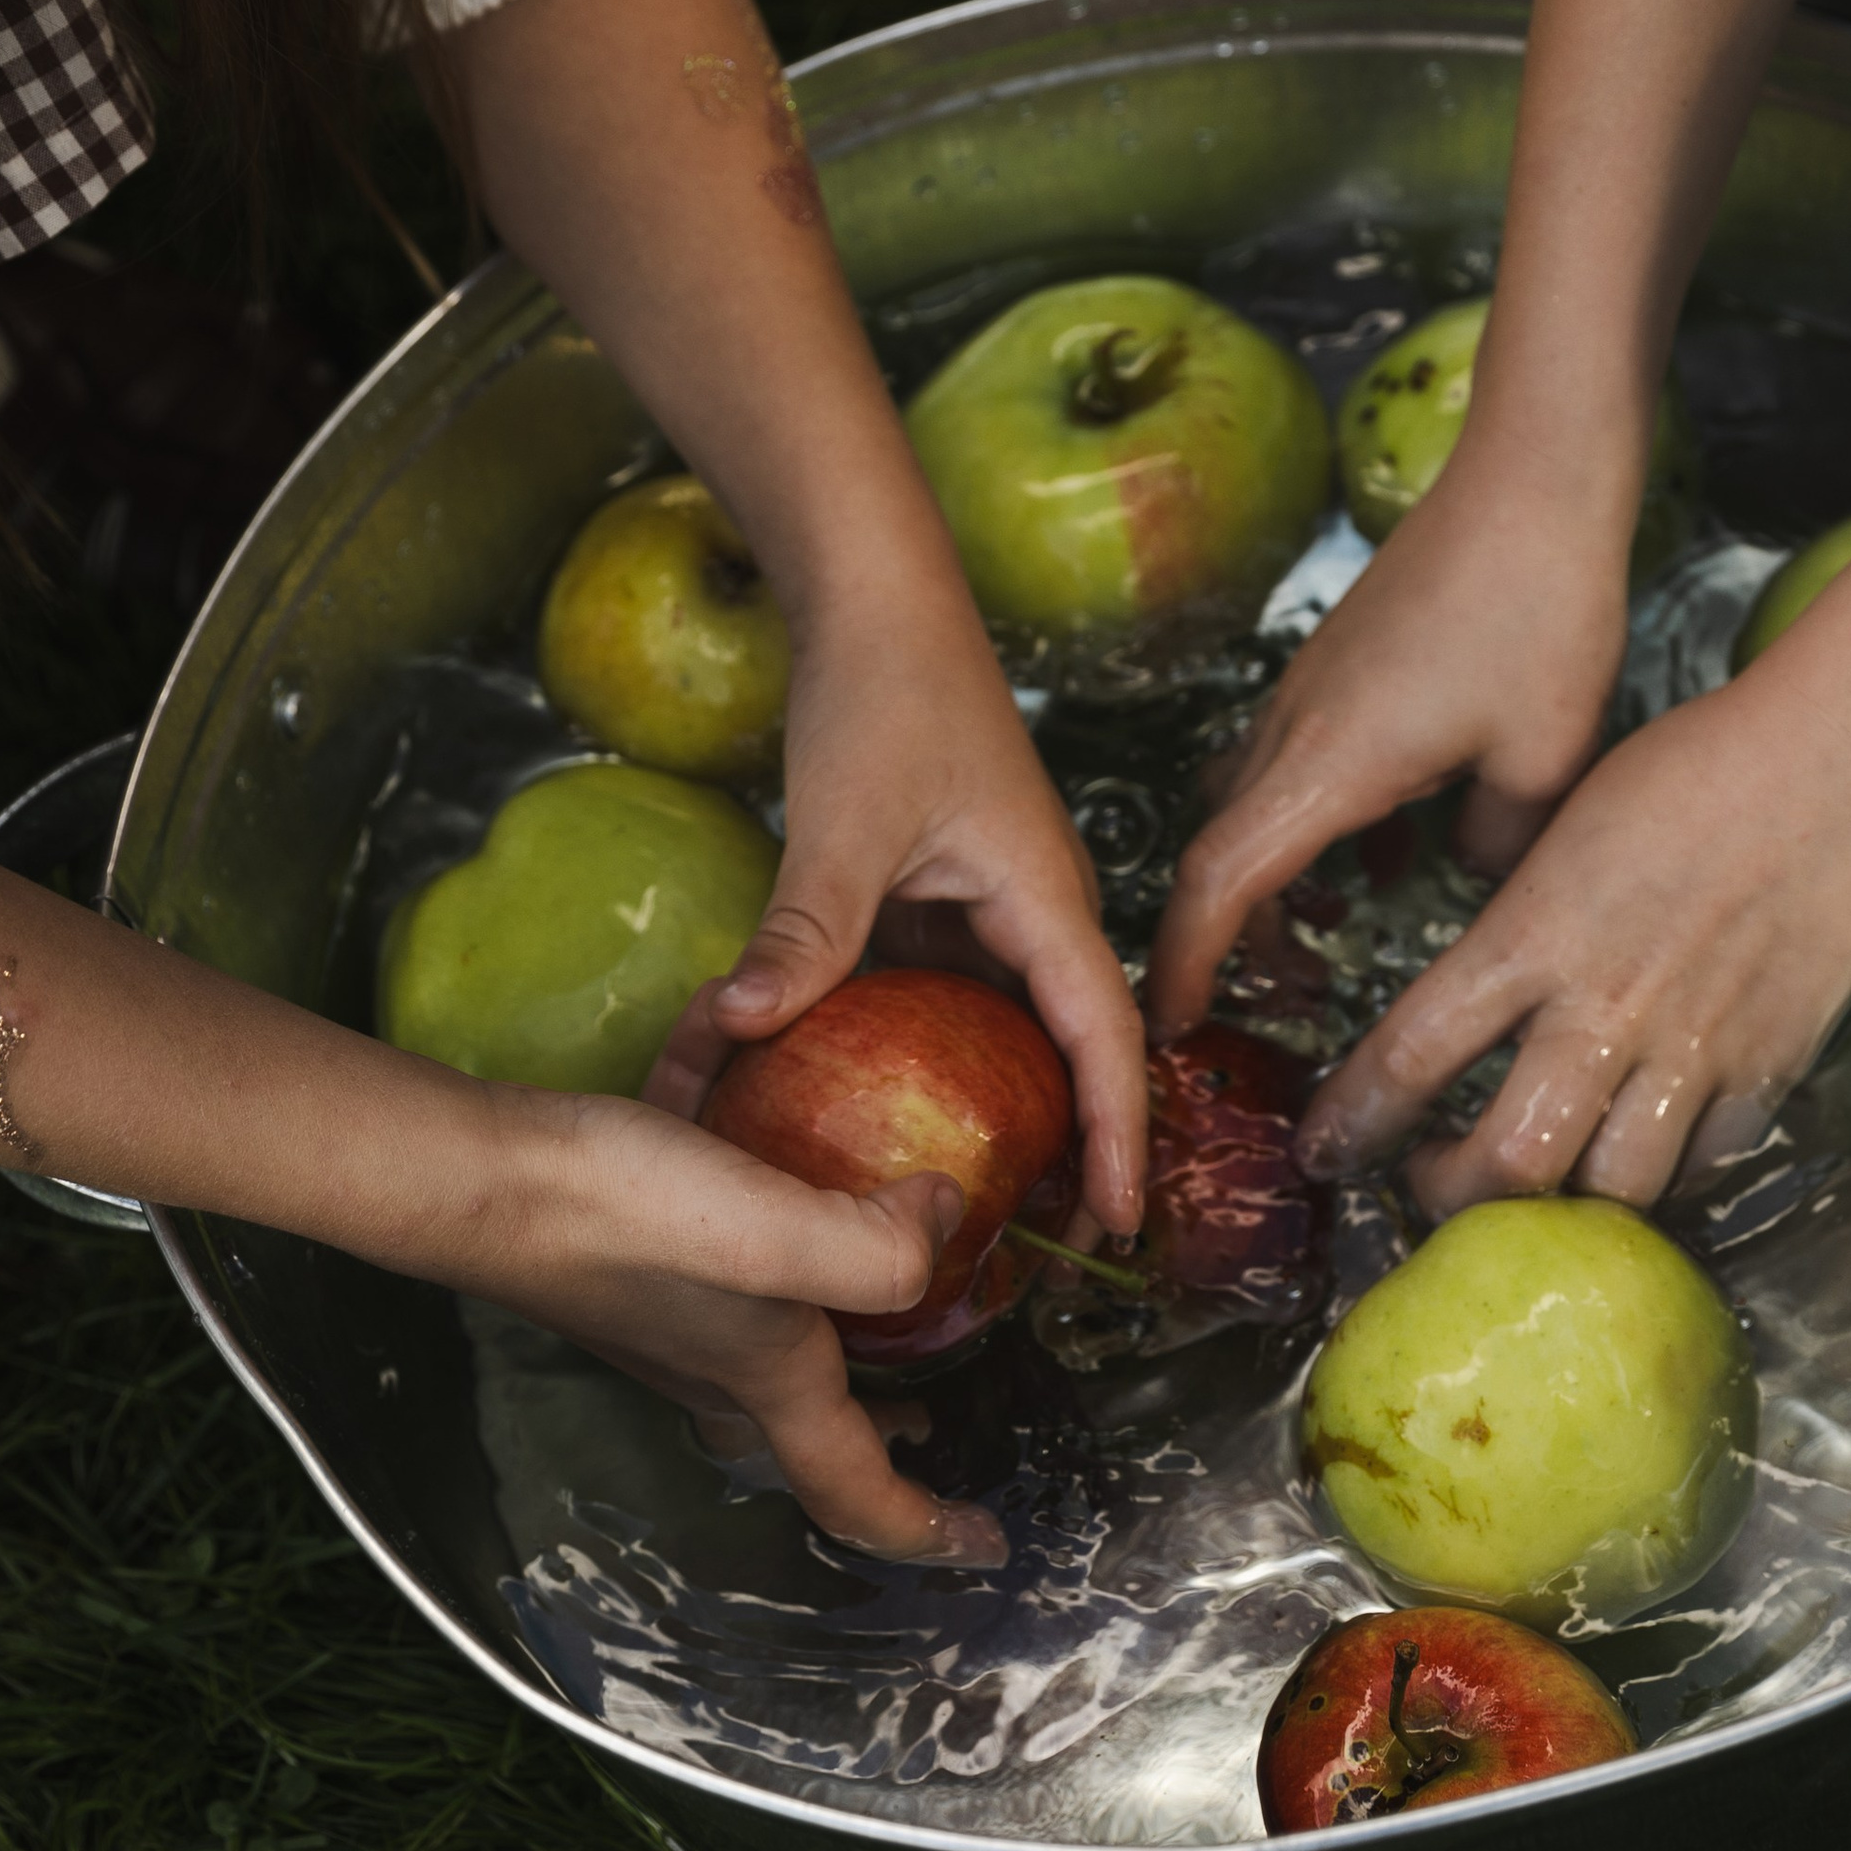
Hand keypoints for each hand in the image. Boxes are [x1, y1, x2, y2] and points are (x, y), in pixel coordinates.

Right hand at [456, 1086, 1005, 1561]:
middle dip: (878, 1431)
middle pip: (811, 1423)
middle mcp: (721, 1360)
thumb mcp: (772, 1234)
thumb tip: (948, 1216)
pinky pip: (718, 1235)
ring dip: (829, 1322)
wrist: (480, 1171)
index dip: (929, 1529)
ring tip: (884, 1271)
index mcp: (771, 1378)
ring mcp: (669, 1310)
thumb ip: (877, 1246)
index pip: (858, 1491)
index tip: (990, 1546)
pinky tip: (774, 1109)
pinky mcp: (637, 1244)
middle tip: (934, 1411)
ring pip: (767, 1337)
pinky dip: (760, 1189)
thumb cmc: (623, 1217)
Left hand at [646, 587, 1144, 1236]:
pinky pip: (957, 994)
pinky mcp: (948, 895)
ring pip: (1014, 1025)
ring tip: (979, 1205)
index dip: (1116, 1137)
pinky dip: (940, 1054)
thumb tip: (734, 1032)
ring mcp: (995, 903)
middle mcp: (1038, 909)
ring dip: (1009, 1105)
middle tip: (1044, 1250)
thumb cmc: (885, 690)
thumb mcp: (842, 823)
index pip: (1105, 1040)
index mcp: (1046, 897)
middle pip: (1076, 1047)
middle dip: (1074, 1145)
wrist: (876, 600)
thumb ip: (805, 933)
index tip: (1112, 1224)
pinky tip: (892, 1108)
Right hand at [1146, 461, 1631, 1036]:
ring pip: (1256, 806)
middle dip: (1233, 938)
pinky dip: (1319, 825)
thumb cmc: (1538, 607)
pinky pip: (1300, 766)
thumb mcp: (1543, 760)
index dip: (1187, 963)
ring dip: (1277, 879)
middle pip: (1224, 852)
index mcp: (1327, 764)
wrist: (1533, 479)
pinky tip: (1390, 849)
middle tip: (1285, 997)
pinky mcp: (1341, 666)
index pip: (1221, 884)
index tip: (1176, 1022)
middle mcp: (1296, 727)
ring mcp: (1312, 690)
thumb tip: (1475, 875)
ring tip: (1332, 932)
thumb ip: (1497, 845)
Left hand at [1289, 653, 1850, 1214]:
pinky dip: (1667, 1173)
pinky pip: (1704, 1162)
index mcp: (1533, 940)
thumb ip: (1521, 928)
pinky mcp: (1766, 1068)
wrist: (1834, 764)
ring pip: (1609, 1189)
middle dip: (1448, 1195)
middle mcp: (1603, 1012)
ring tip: (1539, 1190)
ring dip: (1560, 1205)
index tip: (1325, 1145)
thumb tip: (1485, 991)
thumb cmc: (1692, 769)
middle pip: (1505, 1163)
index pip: (1409, 1058)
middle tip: (1431, 1186)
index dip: (1353, 1119)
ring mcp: (1691, 1051)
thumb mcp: (1563, 832)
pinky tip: (1644, 1155)